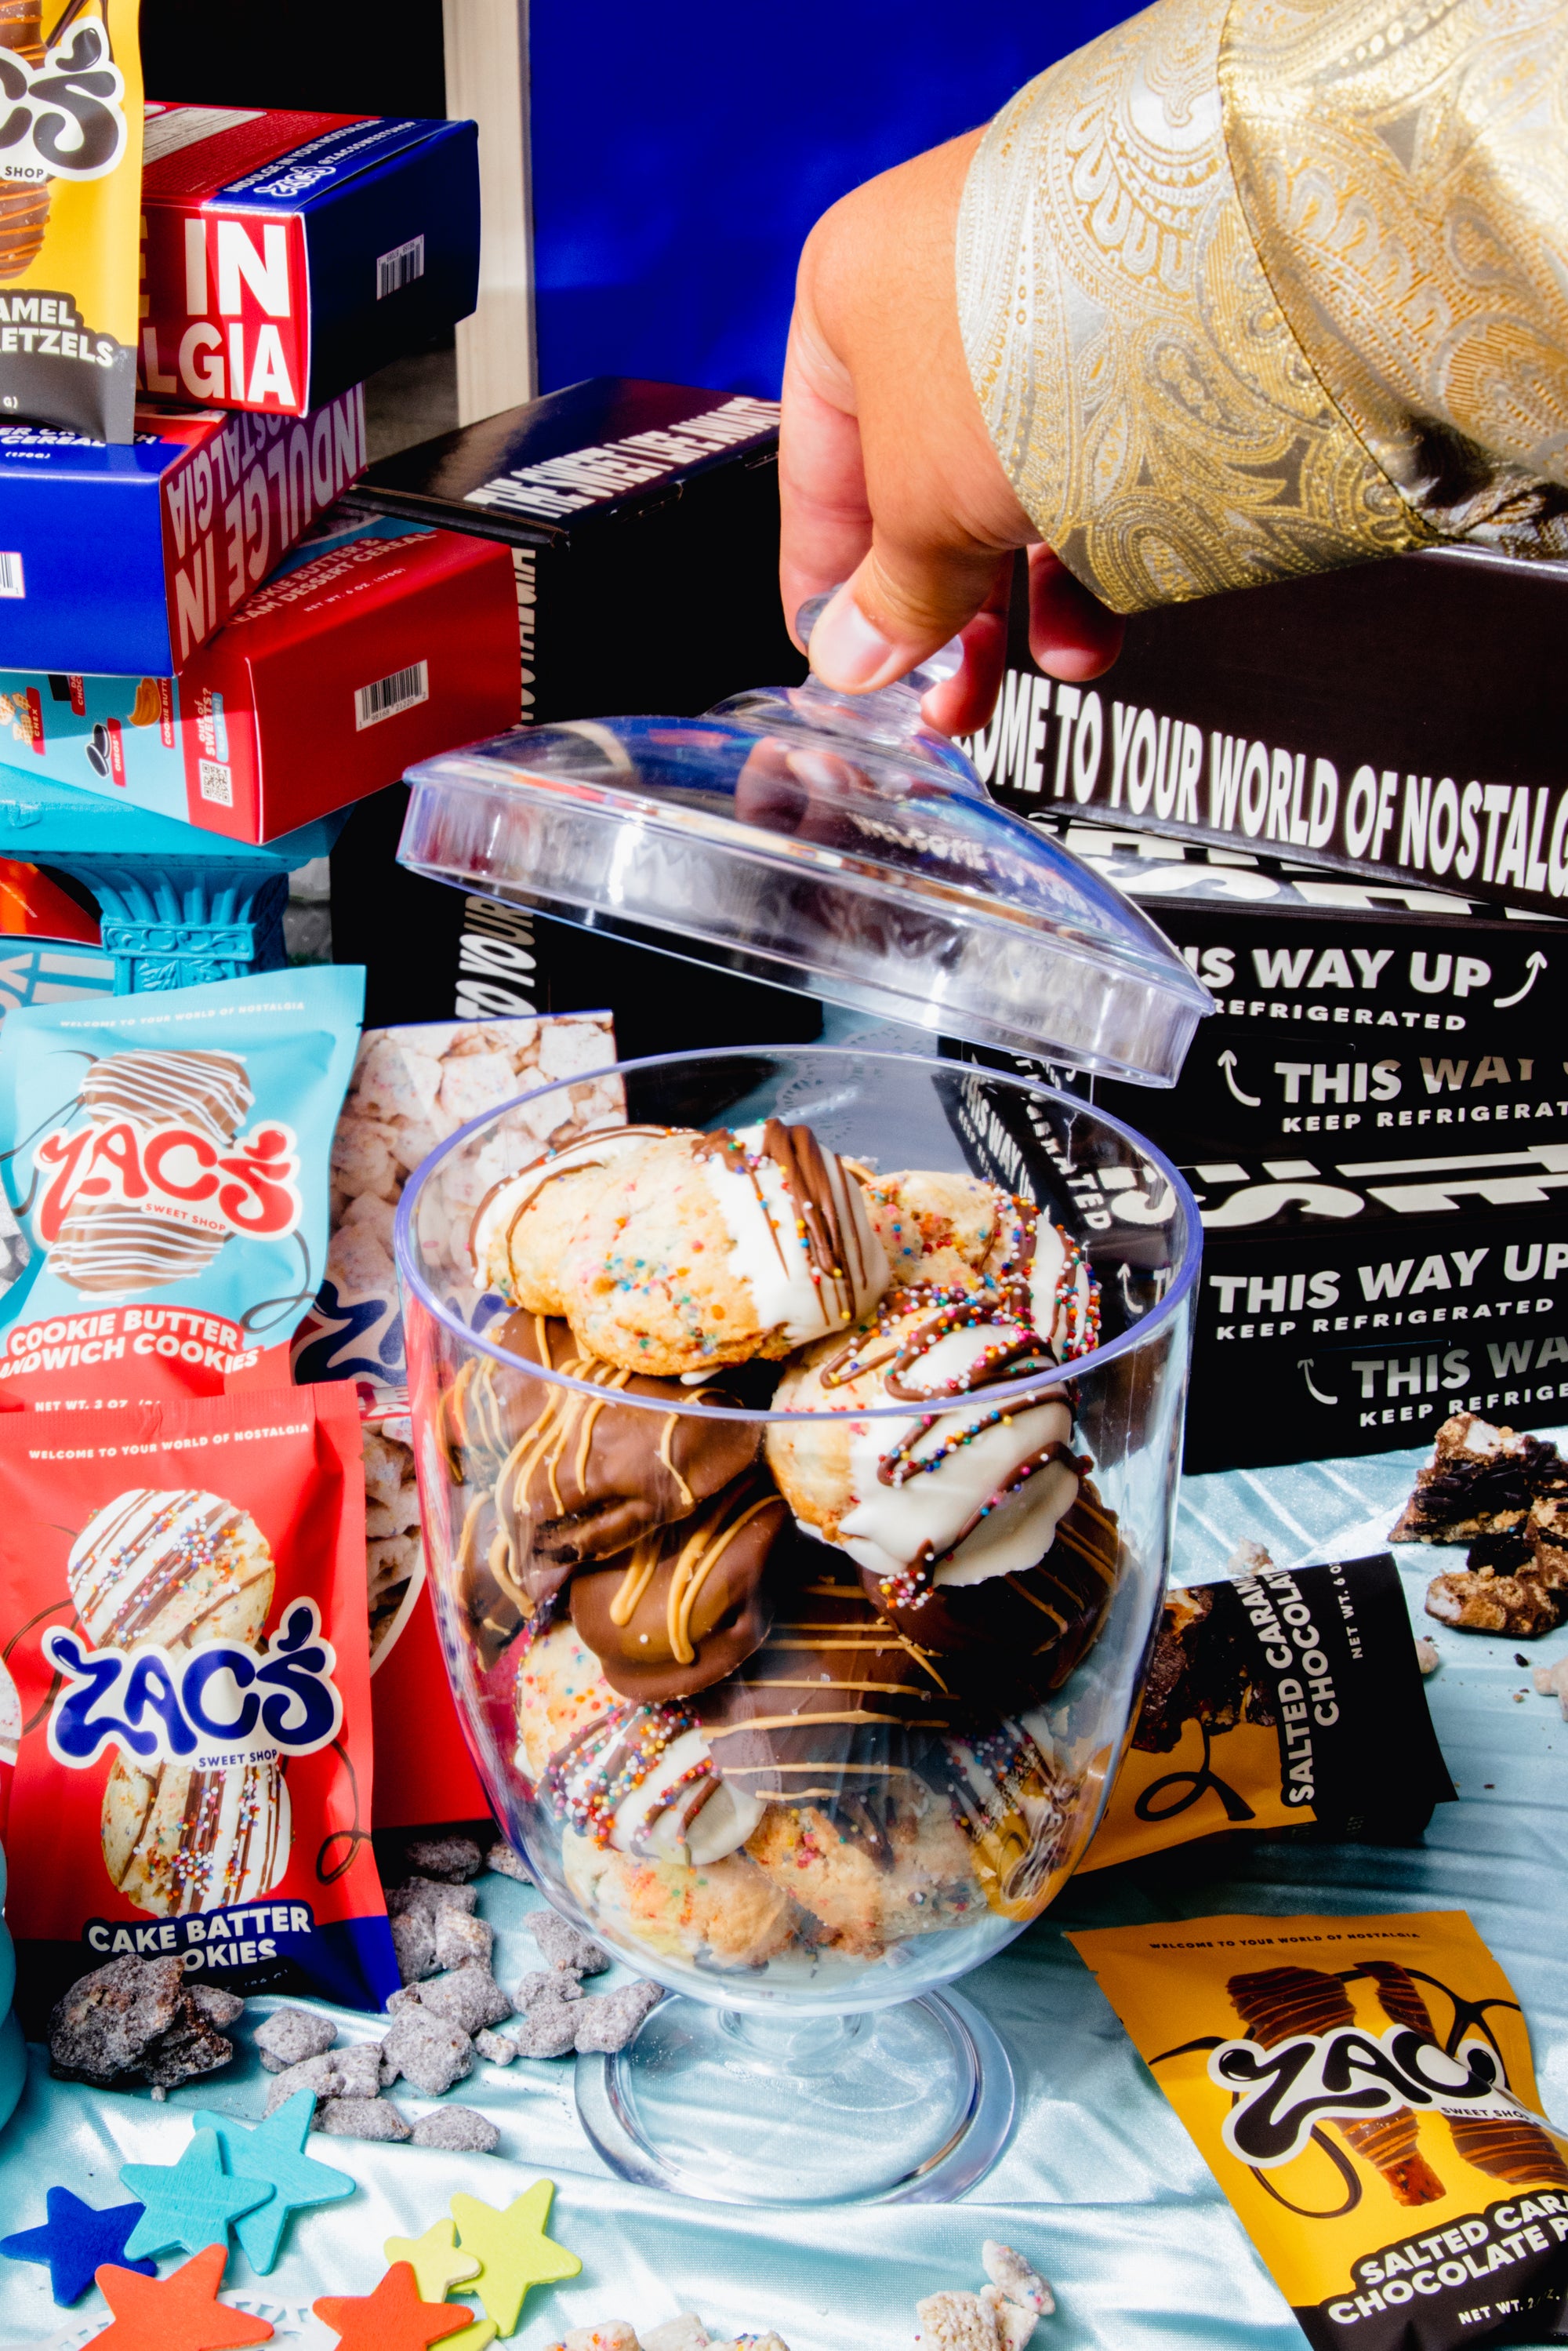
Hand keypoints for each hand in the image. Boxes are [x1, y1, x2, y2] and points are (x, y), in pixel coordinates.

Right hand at [780, 130, 1123, 735]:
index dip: (828, 589)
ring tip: (1064, 665)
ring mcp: (1043, 300)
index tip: (846, 667)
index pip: (816, 473)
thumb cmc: (1015, 350)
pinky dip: (1094, 543)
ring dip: (1031, 599)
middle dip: (944, 613)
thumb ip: (889, 597)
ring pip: (1013, 482)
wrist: (1197, 257)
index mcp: (848, 294)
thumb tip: (849, 663)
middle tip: (953, 698)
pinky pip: (1095, 458)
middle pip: (921, 490)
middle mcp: (941, 285)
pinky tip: (1105, 612)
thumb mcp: (922, 507)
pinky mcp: (1138, 328)